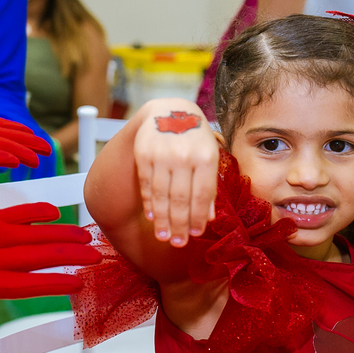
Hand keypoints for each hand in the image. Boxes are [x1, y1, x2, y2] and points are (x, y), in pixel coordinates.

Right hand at [0, 203, 99, 315]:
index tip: (78, 281)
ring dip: (56, 237)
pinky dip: (30, 214)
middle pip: (33, 259)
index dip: (51, 281)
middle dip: (66, 256)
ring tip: (84, 234)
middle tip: (97, 252)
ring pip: (28, 240)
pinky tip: (50, 209)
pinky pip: (8, 219)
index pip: (22, 282)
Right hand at [133, 99, 219, 245]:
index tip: (196, 235)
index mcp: (206, 157)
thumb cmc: (194, 137)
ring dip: (163, 219)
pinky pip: (147, 185)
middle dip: (180, 225)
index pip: (202, 195)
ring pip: (162, 195)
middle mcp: (184, 155)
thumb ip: (209, 186)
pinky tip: (152, 217)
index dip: (198, 218)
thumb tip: (208, 218)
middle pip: (181, 199)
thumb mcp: (209, 156)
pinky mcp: (144, 154)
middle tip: (178, 243)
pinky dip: (149, 203)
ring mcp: (162, 154)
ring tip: (164, 236)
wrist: (168, 109)